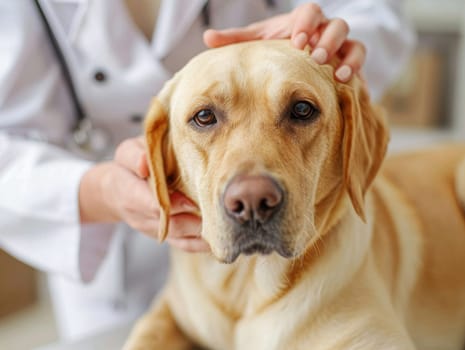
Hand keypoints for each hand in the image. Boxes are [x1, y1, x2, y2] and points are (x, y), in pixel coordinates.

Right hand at [79, 137, 209, 252]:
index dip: (173, 204)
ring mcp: (156, 229)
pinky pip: (184, 244)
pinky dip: (202, 244)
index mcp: (130, 193)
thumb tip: (144, 162)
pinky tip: (220, 239)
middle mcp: (142, 216)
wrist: (116, 189)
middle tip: (217, 213)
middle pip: (171, 225)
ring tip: (223, 226)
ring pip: (180, 238)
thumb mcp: (126, 153)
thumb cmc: (128, 166)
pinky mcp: (167, 235)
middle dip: (194, 221)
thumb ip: (134, 156)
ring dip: (202, 234)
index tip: (191, 201)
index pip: (151, 204)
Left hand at [203, 2, 364, 82]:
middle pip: (335, 26)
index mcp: (303, 22)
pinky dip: (355, 69)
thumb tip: (207, 38)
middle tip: (314, 57)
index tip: (297, 41)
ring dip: (345, 56)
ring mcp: (341, 47)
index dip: (307, 23)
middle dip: (327, 40)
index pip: (310, 12)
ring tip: (335, 72)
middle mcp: (325, 32)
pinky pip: (360, 61)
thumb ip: (237, 40)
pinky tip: (346, 82)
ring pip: (353, 42)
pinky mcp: (351, 63)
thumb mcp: (260, 43)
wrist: (303, 65)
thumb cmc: (278, 50)